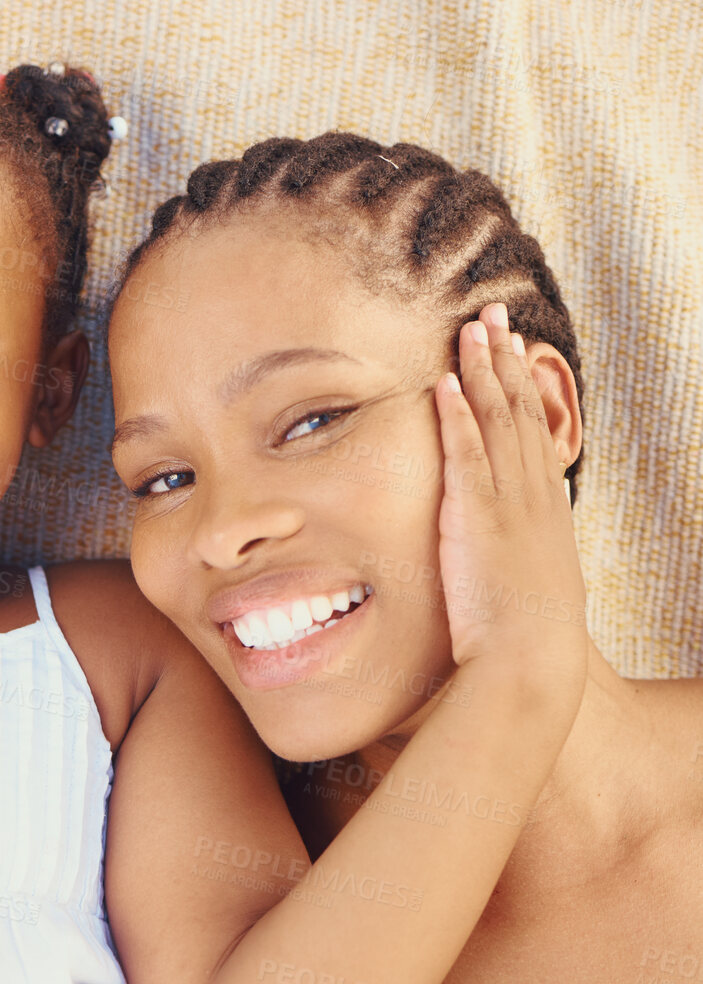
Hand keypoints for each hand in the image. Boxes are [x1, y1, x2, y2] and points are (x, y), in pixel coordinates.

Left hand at [433, 302, 586, 699]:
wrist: (529, 662)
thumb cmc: (527, 642)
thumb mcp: (532, 590)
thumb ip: (517, 561)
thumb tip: (508, 559)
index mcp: (546, 511)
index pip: (535, 433)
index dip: (524, 388)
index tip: (515, 351)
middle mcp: (532, 496)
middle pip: (518, 411)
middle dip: (503, 359)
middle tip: (494, 315)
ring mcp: (506, 501)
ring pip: (495, 419)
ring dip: (480, 370)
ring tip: (471, 328)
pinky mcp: (475, 513)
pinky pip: (465, 451)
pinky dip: (456, 413)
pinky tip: (443, 381)